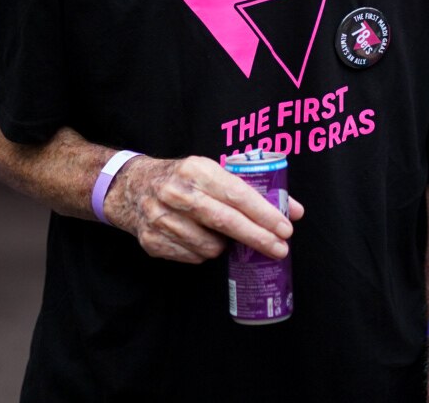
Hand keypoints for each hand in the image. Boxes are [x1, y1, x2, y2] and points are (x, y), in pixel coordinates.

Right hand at [103, 154, 304, 262]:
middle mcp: (176, 193)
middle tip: (280, 249)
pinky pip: (192, 257)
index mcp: (196, 170)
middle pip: (225, 222)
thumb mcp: (214, 173)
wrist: (133, 187)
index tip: (286, 228)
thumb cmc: (185, 179)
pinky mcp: (151, 241)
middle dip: (257, 238)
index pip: (237, 194)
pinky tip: (201, 239)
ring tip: (224, 236)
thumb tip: (295, 211)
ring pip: (209, 246)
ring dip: (225, 246)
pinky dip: (204, 253)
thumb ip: (254, 190)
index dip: (264, 214)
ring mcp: (160, 218)